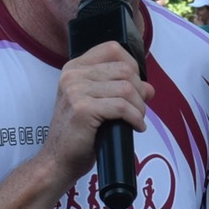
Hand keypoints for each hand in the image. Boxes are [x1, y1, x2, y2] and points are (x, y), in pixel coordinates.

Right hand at [37, 42, 152, 177]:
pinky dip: (135, 118)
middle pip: (125, 70)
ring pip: (127, 88)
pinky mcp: (83, 109)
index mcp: (74, 68)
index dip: (132, 66)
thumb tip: (149, 88)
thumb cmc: (79, 133)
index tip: (136, 86)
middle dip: (140, 91)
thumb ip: (121, 91)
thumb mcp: (98, 105)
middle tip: (139, 110)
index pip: (113, 49)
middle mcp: (73, 75)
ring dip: (140, 107)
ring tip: (137, 120)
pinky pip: (122, 107)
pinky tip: (136, 127)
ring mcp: (75, 91)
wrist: (59, 159)